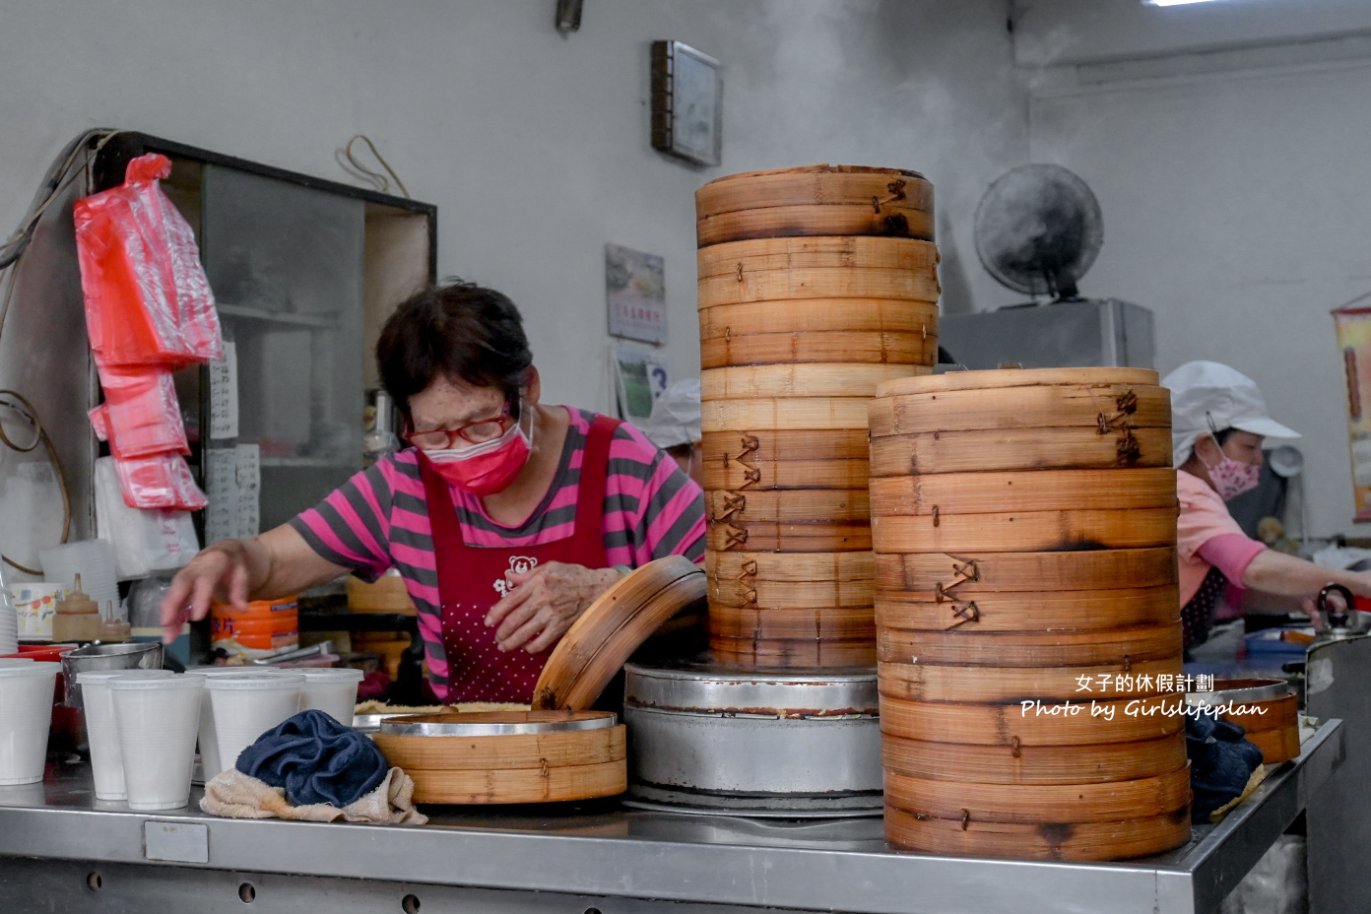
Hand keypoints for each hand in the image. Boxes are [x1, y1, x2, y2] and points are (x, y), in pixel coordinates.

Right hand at [158, 540, 252, 642]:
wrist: (224, 550)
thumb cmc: (233, 563)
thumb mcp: (243, 572)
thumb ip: (241, 590)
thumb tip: (242, 609)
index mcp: (214, 561)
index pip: (205, 578)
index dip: (200, 597)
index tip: (197, 618)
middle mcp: (195, 567)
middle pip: (181, 584)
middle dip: (172, 604)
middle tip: (167, 624)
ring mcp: (186, 575)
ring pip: (173, 593)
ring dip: (169, 614)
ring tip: (168, 636)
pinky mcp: (181, 584)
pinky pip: (174, 599)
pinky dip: (171, 615)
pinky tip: (171, 631)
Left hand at [483, 561, 621, 653]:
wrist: (598, 588)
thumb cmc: (574, 576)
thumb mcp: (550, 567)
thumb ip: (527, 574)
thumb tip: (508, 575)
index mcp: (536, 583)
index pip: (509, 601)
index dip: (495, 614)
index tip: (488, 622)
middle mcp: (541, 599)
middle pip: (513, 620)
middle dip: (501, 632)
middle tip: (496, 638)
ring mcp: (551, 615)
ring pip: (524, 634)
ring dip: (511, 643)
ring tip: (504, 647)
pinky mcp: (560, 626)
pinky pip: (541, 642)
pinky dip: (531, 647)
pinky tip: (527, 648)